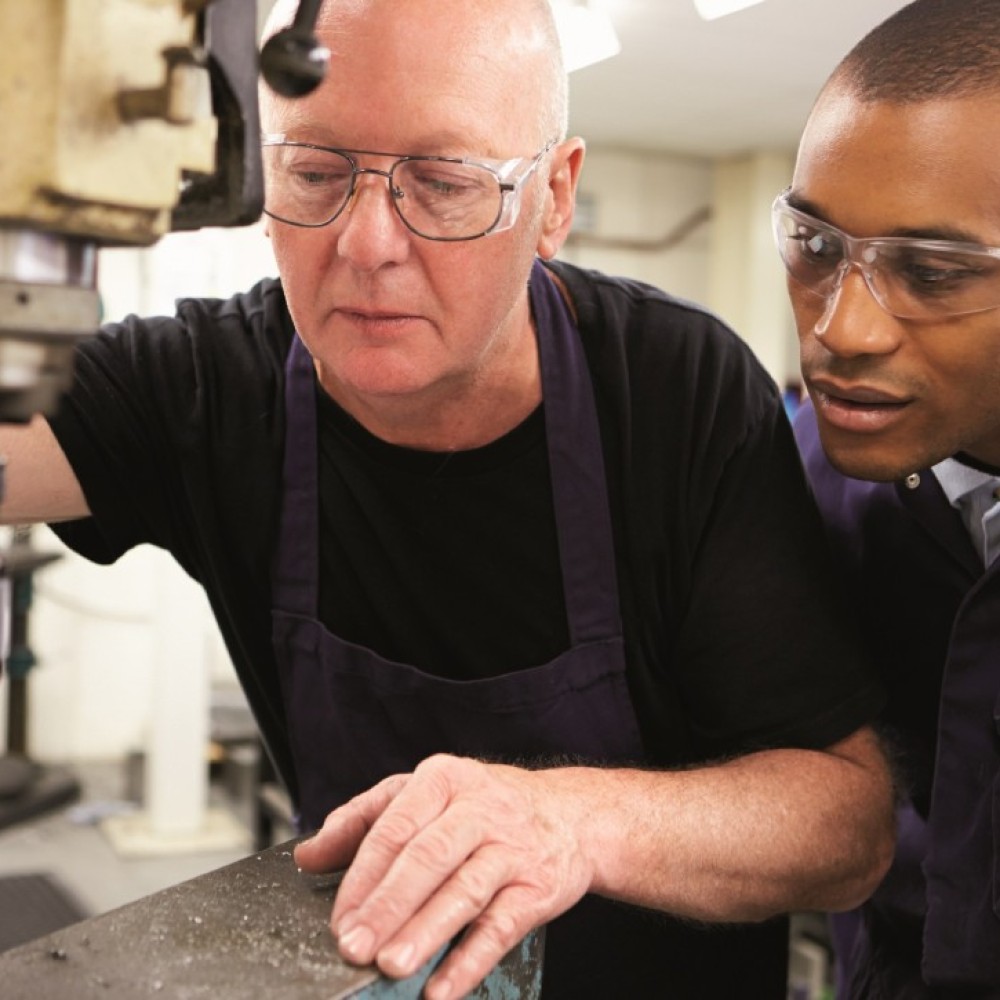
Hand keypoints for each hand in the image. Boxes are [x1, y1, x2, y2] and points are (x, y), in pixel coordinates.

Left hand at [294, 754, 595, 999]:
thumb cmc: (484, 807)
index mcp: (443, 780)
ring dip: (425, 932)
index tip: (338, 917)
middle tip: (354, 945)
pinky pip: (501, 927)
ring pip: (464, 890)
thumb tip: (308, 854)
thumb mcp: (426, 795)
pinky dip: (469, 960)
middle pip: (427, 857)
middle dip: (388, 905)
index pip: (395, 827)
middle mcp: (480, 809)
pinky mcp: (538, 887)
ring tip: (391, 966)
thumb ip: (364, 820)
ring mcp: (512, 848)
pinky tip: (440, 988)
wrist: (570, 815)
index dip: (362, 875)